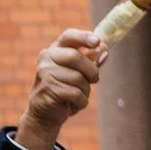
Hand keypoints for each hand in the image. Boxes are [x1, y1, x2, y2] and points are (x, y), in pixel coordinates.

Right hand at [15, 29, 103, 149]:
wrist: (45, 112)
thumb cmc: (65, 89)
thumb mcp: (78, 73)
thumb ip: (90, 61)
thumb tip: (105, 48)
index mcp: (55, 50)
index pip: (68, 36)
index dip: (84, 37)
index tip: (98, 41)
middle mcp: (47, 58)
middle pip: (76, 57)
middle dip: (91, 70)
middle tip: (94, 79)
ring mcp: (45, 73)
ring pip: (78, 78)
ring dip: (85, 90)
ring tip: (77, 95)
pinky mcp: (48, 89)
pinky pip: (75, 94)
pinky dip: (80, 101)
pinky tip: (72, 103)